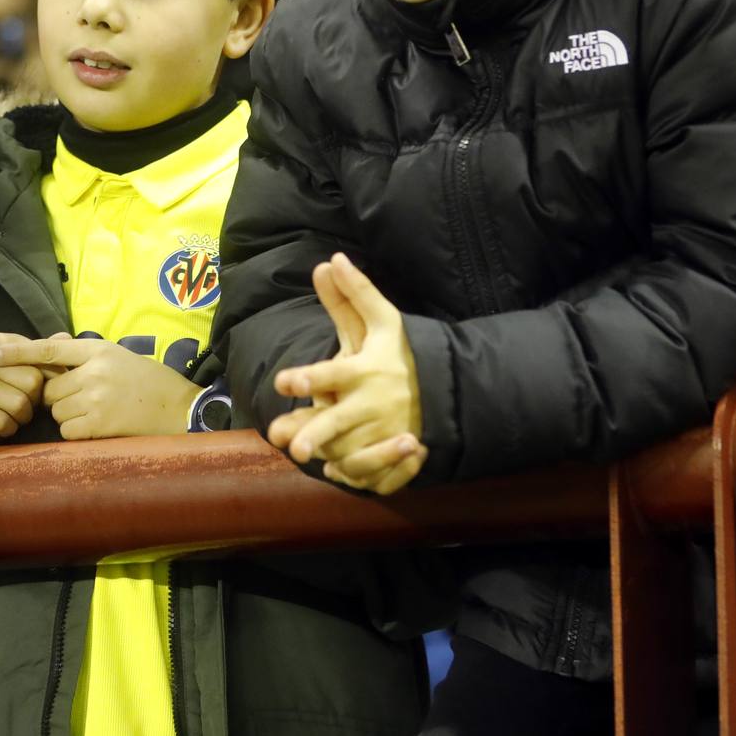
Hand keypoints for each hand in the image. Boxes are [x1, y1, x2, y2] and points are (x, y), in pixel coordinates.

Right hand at [0, 333, 49, 449]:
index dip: (47, 380)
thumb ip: (47, 356)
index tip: (40, 389)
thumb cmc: (8, 395)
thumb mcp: (29, 373)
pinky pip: (2, 422)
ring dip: (22, 417)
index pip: (41, 358)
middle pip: (32, 381)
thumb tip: (66, 337)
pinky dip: (8, 428)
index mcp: (1, 342)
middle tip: (24, 405)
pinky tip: (1, 424)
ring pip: (19, 403)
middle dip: (34, 401)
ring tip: (13, 415)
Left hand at [0, 335, 197, 439]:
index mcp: (97, 350)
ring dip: (68, 416)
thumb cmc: (147, 381)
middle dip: (58, 398)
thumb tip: (49, 349)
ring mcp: (96, 398)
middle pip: (50, 390)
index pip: (49, 348)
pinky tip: (98, 427)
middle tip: (82, 400)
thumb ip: (84, 355)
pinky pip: (68, 430)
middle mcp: (94, 371)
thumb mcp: (117, 356)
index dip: (18, 352)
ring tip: (95, 412)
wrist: (178, 407)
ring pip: (57, 412)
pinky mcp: (100, 423)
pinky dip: (77, 432)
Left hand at [267, 253, 426, 494]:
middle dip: (316, 434)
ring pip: (350, 451)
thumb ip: (355, 294)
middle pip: (339, 422)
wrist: (450, 387)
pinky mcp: (392, 455)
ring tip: (307, 458)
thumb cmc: (406, 352)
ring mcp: (382, 434)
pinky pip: (372, 472)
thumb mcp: (384, 321)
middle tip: (293, 447)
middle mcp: (372, 404)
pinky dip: (356, 476)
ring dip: (330, 457)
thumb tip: (331, 259)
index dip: (309, 377)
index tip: (284, 380)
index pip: (334, 374)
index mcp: (365, 371)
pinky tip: (336, 472)